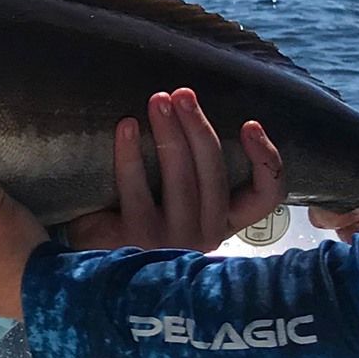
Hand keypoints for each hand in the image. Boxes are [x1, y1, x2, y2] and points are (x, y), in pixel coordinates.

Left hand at [65, 88, 284, 252]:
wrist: (91, 262)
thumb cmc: (135, 220)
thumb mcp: (175, 202)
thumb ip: (194, 175)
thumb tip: (191, 112)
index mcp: (222, 223)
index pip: (265, 198)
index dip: (266, 161)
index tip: (251, 125)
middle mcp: (206, 234)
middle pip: (215, 173)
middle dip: (199, 127)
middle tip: (182, 94)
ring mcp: (173, 239)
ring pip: (181, 177)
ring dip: (170, 132)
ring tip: (157, 100)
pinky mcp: (138, 238)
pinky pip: (136, 187)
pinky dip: (130, 152)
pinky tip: (126, 125)